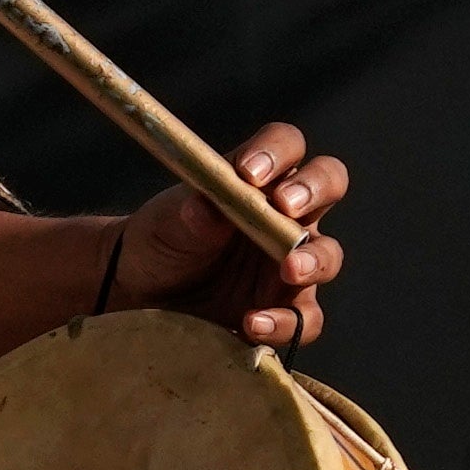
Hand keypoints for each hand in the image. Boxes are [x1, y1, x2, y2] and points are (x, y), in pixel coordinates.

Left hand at [108, 123, 350, 350]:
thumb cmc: (161, 239)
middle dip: (315, 190)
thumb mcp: (166, 221)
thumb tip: (207, 207)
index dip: (277, 152)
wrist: (141, 291)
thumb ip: (189, 213)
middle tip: (286, 206)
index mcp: (259, 179)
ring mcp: (290, 264)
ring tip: (289, 268)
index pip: (286, 146)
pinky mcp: (283, 310)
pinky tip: (253, 323)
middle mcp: (285, 216)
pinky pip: (303, 320)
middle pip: (328, 185)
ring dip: (314, 260)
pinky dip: (285, 323)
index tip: (249, 173)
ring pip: (328, 255)